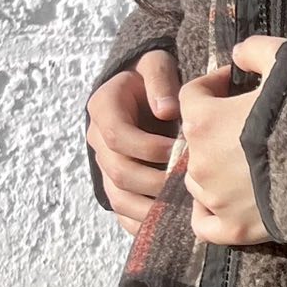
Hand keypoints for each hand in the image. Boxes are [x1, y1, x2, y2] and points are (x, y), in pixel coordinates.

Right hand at [86, 49, 180, 235]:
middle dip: (156, 181)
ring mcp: (105, 166)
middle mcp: (98, 140)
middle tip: (189, 184)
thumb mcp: (157, 64)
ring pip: (119, 198)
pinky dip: (145, 222)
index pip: (116, 136)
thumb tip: (166, 110)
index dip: (148, 147)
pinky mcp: (116, 186)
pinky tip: (172, 222)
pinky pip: (123, 214)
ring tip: (184, 208)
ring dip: (152, 207)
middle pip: (119, 172)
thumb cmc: (155, 78)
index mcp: (103, 108)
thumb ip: (160, 79)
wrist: (145, 93)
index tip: (180, 149)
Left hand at [181, 34, 286, 246]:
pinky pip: (203, 225)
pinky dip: (207, 215)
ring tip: (244, 164)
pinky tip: (222, 204)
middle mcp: (201, 161)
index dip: (213, 85)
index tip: (234, 84)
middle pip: (194, 141)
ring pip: (197, 182)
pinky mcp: (235, 228)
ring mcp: (216, 198)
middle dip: (215, 131)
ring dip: (214, 170)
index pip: (190, 95)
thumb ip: (255, 50)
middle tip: (246, 126)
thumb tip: (239, 54)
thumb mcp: (285, 62)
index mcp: (204, 120)